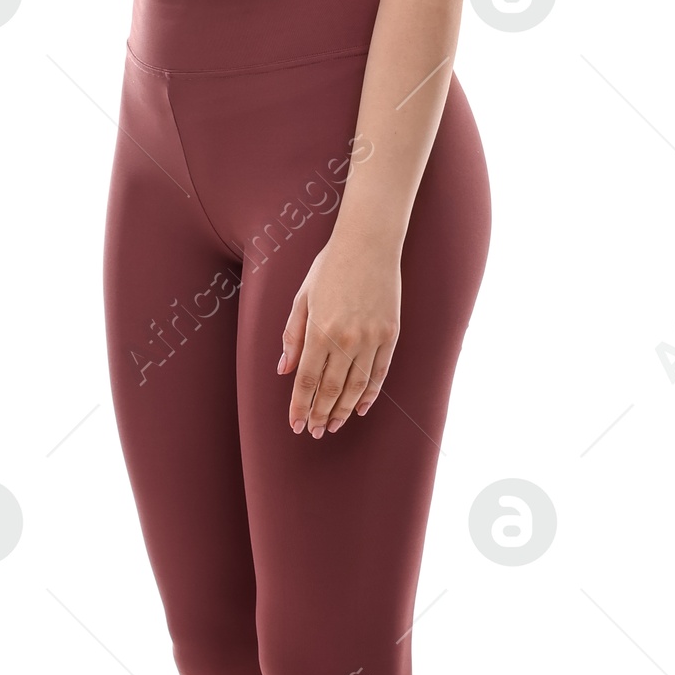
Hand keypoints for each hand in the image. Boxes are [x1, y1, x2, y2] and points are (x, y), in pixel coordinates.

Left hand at [279, 233, 400, 436]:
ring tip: (334, 425)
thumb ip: (292, 336)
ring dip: (343, 410)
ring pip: (356, 387)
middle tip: (315, 432)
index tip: (295, 425)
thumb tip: (283, 370)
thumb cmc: (329, 266)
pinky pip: (380, 373)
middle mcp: (346, 340)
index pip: (306, 381)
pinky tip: (360, 407)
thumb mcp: (302, 298)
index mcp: (319, 331)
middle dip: (320, 414)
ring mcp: (371, 338)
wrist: (369, 243)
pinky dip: (370, 394)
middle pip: (330, 389)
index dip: (300, 407)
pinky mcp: (390, 334)